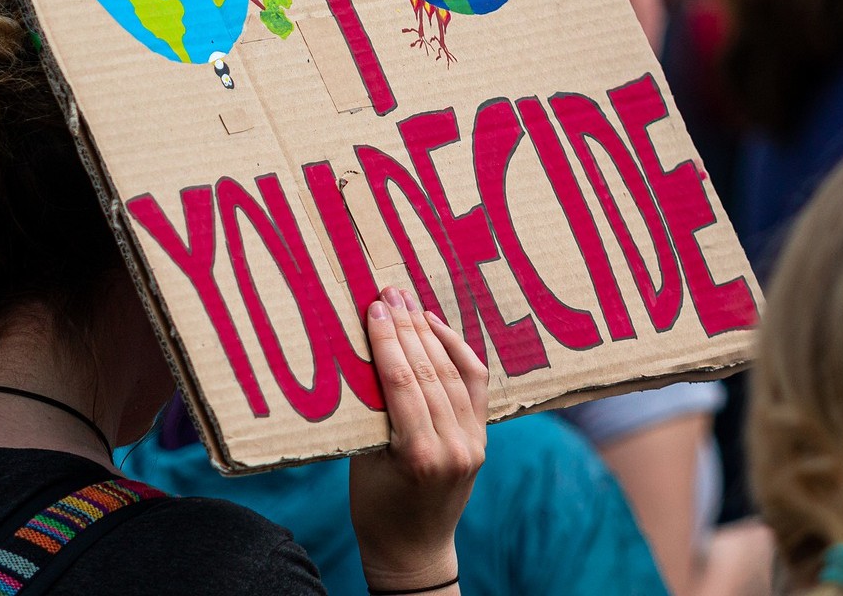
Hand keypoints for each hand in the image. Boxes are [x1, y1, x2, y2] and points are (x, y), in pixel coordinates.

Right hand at [350, 287, 487, 593]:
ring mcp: (473, 443)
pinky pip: (474, 385)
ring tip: (408, 302)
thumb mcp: (361, 461)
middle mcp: (452, 447)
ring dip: (429, 333)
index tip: (374, 307)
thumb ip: (371, 412)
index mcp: (417, 455)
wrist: (413, 551)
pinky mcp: (482, 440)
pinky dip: (457, 352)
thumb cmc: (374, 509)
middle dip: (407, 326)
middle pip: (429, 372)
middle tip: (389, 291)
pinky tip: (438, 326)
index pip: (402, 382)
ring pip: (453, 373)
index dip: (388, 340)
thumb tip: (366, 353)